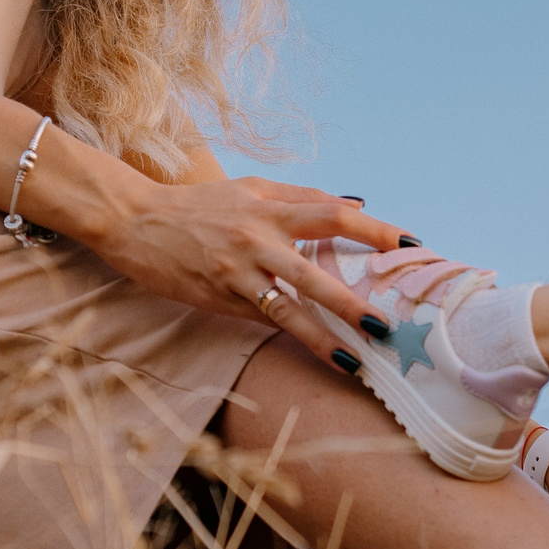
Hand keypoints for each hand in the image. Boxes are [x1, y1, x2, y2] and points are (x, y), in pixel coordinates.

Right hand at [86, 176, 410, 368]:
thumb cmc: (199, 205)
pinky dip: (289, 337)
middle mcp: (257, 238)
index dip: (376, 230)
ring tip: (357, 359)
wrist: (135, 218)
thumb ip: (302, 197)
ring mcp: (237, 271)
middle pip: (316, 271)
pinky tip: (316, 353)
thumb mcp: (251, 189)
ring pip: (289, 308)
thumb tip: (356, 204)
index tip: (413, 246)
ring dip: (325, 336)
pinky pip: (260, 320)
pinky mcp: (217, 297)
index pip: (334, 215)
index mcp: (271, 207)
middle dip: (354, 301)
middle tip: (388, 324)